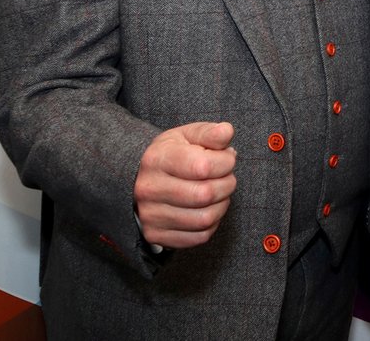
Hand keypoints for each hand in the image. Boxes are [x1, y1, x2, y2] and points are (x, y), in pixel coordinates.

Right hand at [133, 121, 236, 249]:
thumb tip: (226, 131)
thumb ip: (210, 133)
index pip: (203, 166)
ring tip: (218, 192)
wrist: (141, 178)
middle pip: (206, 195)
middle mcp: (149, 189)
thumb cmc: (172, 154)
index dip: (226, 162)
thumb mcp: (188, 135)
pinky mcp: (155, 235)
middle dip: (227, 184)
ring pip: (204, 219)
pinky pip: (199, 237)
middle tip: (225, 176)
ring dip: (222, 204)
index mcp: (157, 159)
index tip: (227, 158)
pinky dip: (212, 223)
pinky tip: (208, 208)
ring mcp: (150, 215)